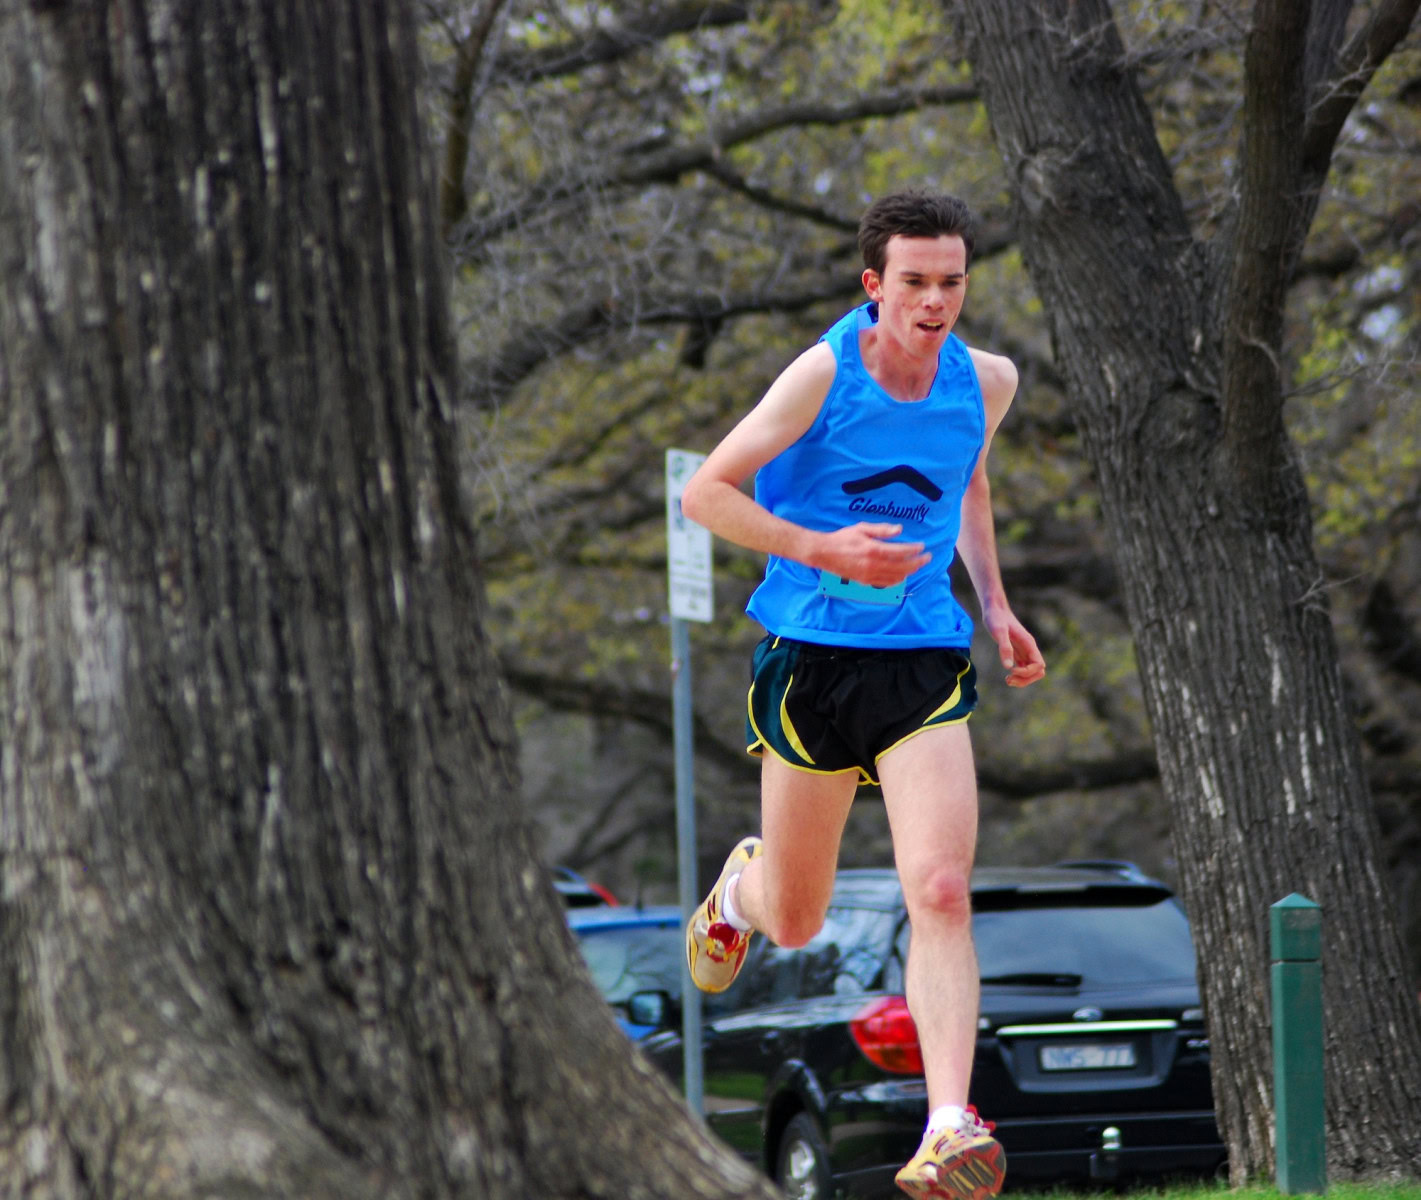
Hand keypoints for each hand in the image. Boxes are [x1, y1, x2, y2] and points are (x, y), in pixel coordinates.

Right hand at [810, 523, 929, 586]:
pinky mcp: (865, 582)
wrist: (823, 553)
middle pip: (903, 567)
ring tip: (917, 565)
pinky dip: (897, 580)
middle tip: (927, 558)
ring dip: (910, 572)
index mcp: (874, 550)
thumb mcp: (862, 528)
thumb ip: (882, 530)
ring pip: (896, 578)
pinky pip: (886, 584)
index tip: (922, 546)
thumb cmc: (842, 538)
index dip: (915, 550)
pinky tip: (902, 575)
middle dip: (918, 563)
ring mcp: (869, 576)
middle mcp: (874, 565)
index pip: (902, 552)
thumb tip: (900, 530)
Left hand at [985, 606, 1045, 687]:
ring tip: (1007, 679)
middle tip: (1009, 679)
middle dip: (1026, 679)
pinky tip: (1007, 674)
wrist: (994, 609)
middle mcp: (1029, 649)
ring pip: (1032, 671)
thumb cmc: (996, 618)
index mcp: (1029, 644)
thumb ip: (1005, 647)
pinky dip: (1018, 675)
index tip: (1011, 669)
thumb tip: (1008, 667)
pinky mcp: (1017, 652)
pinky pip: (1024, 668)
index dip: (1027, 672)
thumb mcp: (998, 631)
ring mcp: (1024, 651)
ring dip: (1022, 679)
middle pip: (1039, 671)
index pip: (1038, 665)